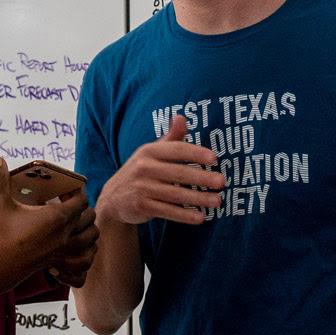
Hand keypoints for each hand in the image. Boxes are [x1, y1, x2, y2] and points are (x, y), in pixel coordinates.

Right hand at [0, 158, 96, 303]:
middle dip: (83, 209)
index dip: (76, 192)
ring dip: (86, 231)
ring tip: (73, 225)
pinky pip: (81, 262)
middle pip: (90, 219)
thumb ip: (1, 179)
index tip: (65, 190)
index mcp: (56, 218)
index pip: (82, 201)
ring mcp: (61, 253)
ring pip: (89, 241)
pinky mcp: (55, 265)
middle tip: (67, 204)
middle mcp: (64, 236)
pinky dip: (81, 255)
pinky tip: (68, 249)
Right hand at [96, 115, 224, 226]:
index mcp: (149, 151)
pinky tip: (201, 217)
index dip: (195, 153)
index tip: (214, 158)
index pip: (176, 150)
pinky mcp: (141, 206)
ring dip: (198, 199)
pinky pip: (167, 211)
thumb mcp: (152, 152)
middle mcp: (144, 168)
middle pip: (178, 173)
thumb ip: (171, 138)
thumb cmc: (142, 171)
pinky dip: (185, 215)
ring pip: (175, 194)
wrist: (113, 197)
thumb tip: (182, 117)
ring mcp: (142, 188)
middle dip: (202, 178)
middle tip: (222, 182)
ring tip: (218, 201)